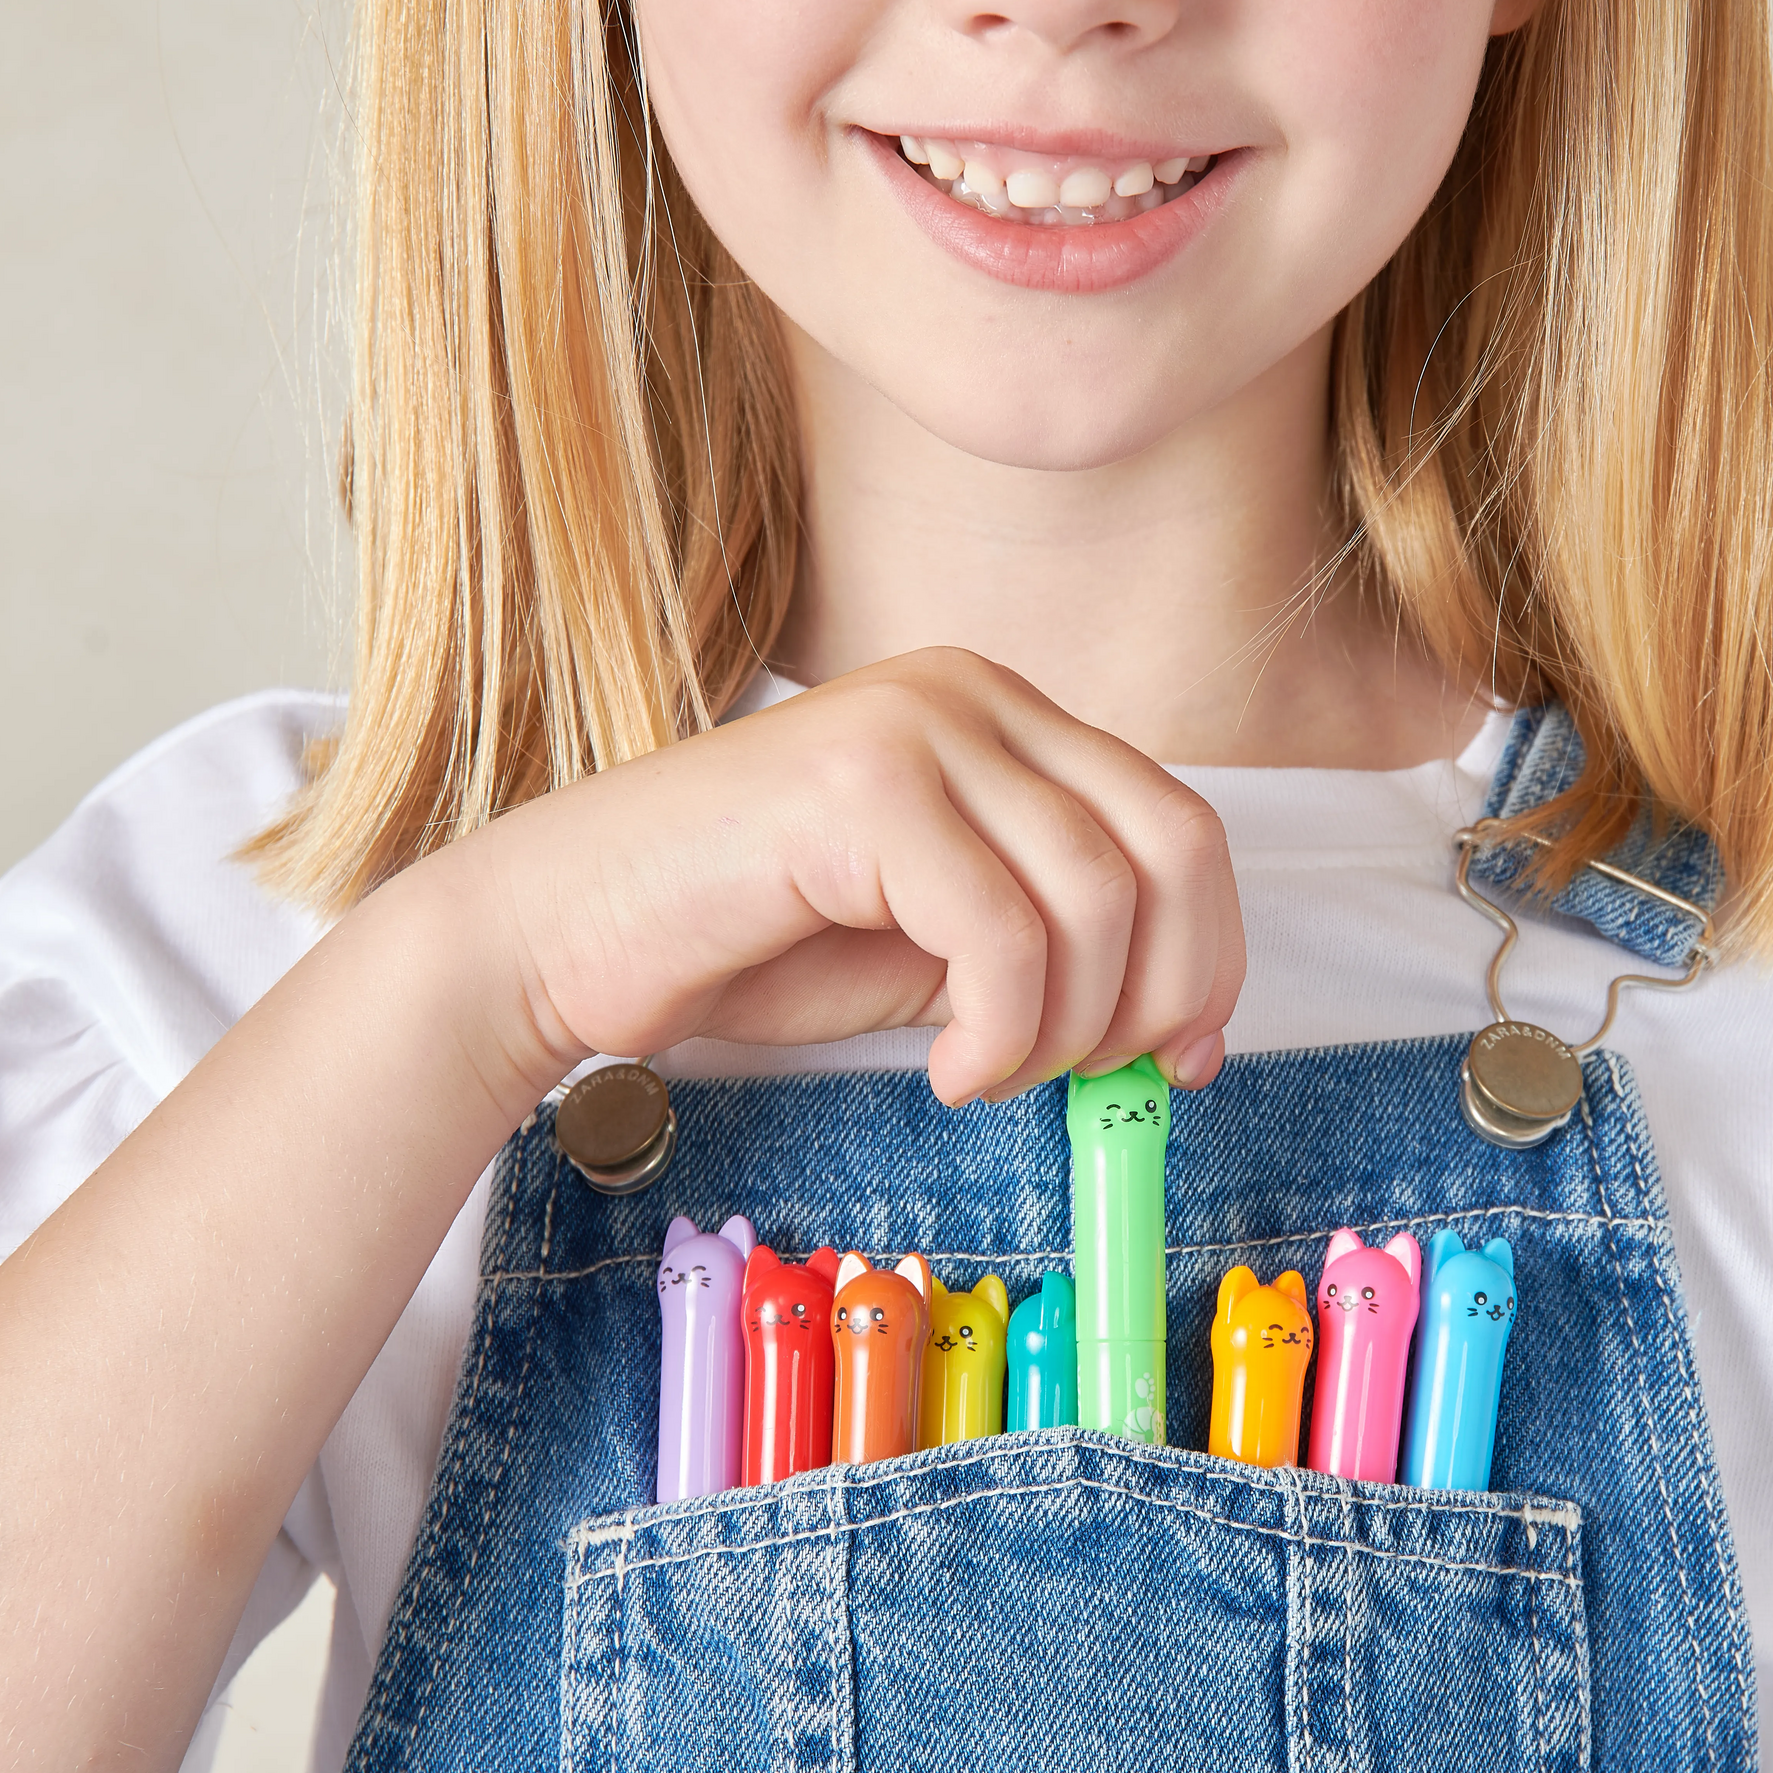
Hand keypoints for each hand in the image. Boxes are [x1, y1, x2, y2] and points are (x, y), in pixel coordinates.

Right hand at [450, 648, 1245, 1105]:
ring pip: (1097, 900)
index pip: (1180, 825)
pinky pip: (1006, 935)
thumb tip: (1185, 1029)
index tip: (1180, 1060)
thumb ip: (1054, 957)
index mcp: (1003, 714)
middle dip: (1158, 994)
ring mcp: (916, 724)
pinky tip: (947, 1073)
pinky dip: (1001, 1035)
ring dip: (1067, 1030)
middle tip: (1087, 1079)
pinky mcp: (861, 786)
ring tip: (989, 1074)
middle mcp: (972, 693)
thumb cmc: (746, 945)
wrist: (564, 939)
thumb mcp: (940, 948)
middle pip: (1171, 848)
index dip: (1207, 956)